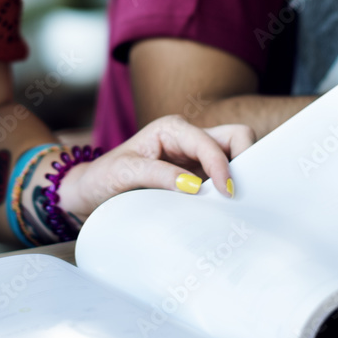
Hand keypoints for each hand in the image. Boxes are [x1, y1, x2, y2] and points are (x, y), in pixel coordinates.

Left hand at [57, 115, 254, 223]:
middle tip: (243, 192)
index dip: (223, 166)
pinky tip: (228, 209)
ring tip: (238, 203)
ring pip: (236, 156)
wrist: (91, 193)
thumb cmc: (103, 178)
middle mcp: (187, 139)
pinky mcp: (199, 177)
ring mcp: (195, 158)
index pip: (212, 141)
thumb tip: (194, 185)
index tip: (227, 193)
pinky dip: (232, 189)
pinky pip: (226, 178)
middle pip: (236, 137)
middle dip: (246, 159)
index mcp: (171, 129)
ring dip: (242, 176)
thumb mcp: (124, 173)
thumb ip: (158, 175)